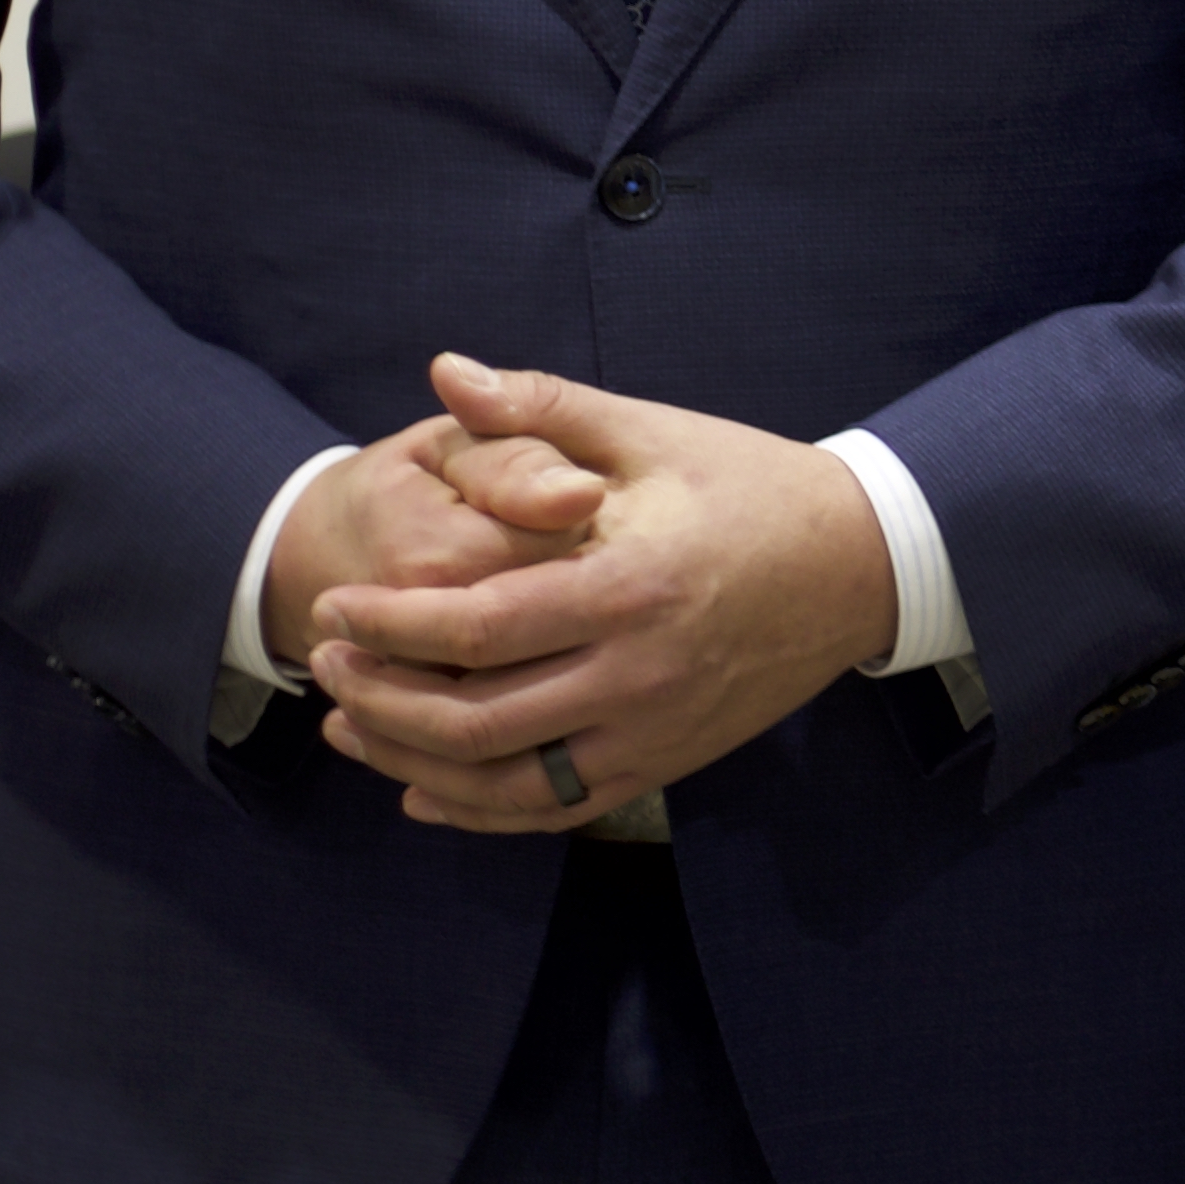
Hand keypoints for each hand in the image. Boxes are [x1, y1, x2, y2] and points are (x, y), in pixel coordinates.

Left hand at [307, 356, 900, 832]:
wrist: (860, 563)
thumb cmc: (748, 486)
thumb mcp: (650, 430)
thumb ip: (540, 406)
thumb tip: (443, 373)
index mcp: (629, 586)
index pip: (477, 628)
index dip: (389, 627)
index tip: (333, 610)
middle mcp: (639, 673)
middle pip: (475, 721)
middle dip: (381, 700)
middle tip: (325, 665)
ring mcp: (654, 730)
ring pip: (506, 782)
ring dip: (413, 764)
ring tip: (352, 726)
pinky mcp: (666, 762)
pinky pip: (556, 807)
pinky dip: (480, 810)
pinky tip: (424, 792)